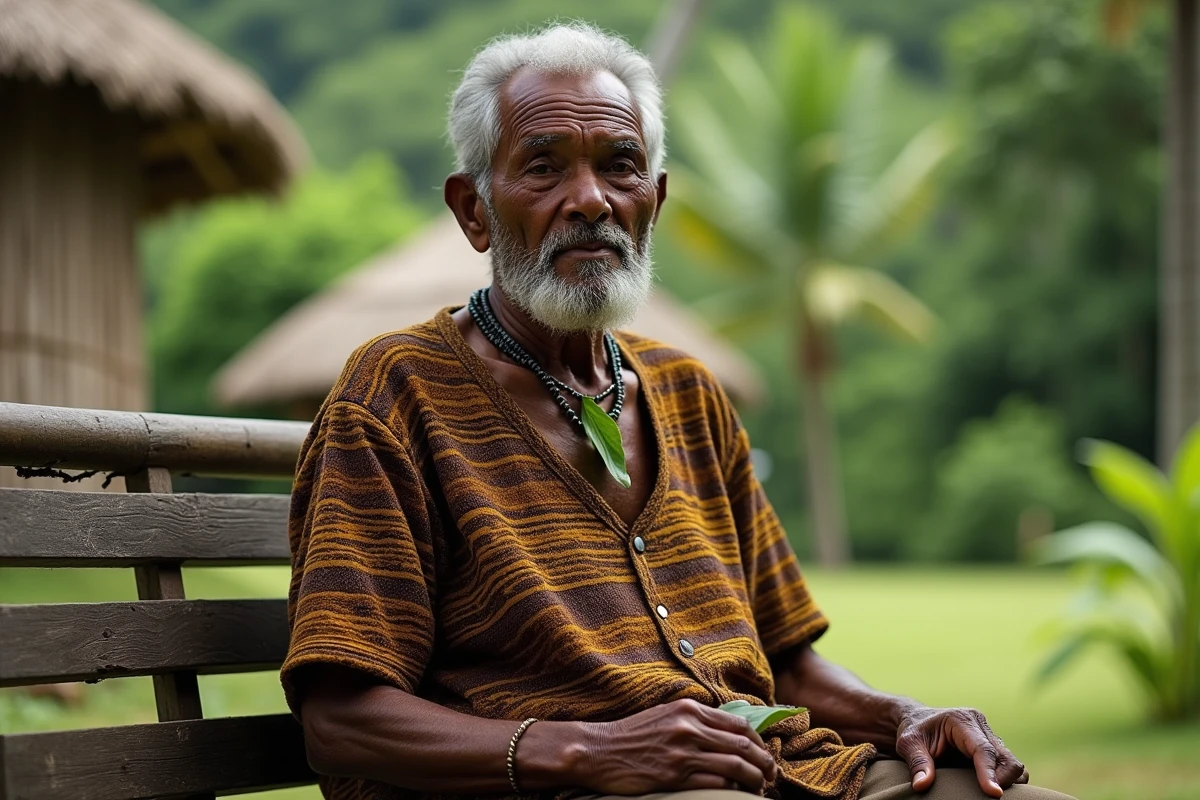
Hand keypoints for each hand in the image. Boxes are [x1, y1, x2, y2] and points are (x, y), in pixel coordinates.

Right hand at [579, 699, 778, 794]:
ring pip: (736, 765)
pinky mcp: (675, 776)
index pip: (738, 723)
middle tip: (773, 774)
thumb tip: (725, 732)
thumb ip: (694, 719)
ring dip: (755, 778)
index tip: (765, 753)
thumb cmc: (630, 735)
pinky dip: (732, 790)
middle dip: (765, 762)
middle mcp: (689, 727)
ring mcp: (683, 752)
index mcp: (689, 709)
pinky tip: (737, 794)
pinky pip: (716, 783)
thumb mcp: (664, 715)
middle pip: (743, 744)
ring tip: (762, 787)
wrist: (596, 750)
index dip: (759, 741)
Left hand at [895, 706, 1028, 796]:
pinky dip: (1007, 780)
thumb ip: (917, 762)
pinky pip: (1009, 767)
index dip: (989, 772)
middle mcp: (981, 725)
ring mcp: (990, 736)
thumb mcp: (909, 744)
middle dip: (1003, 780)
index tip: (994, 793)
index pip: (982, 749)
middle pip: (1005, 757)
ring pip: (1012, 763)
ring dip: (1008, 781)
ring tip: (990, 795)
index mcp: (962, 720)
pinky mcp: (994, 747)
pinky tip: (992, 788)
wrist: (918, 720)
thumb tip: (922, 785)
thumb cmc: (914, 731)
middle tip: (990, 797)